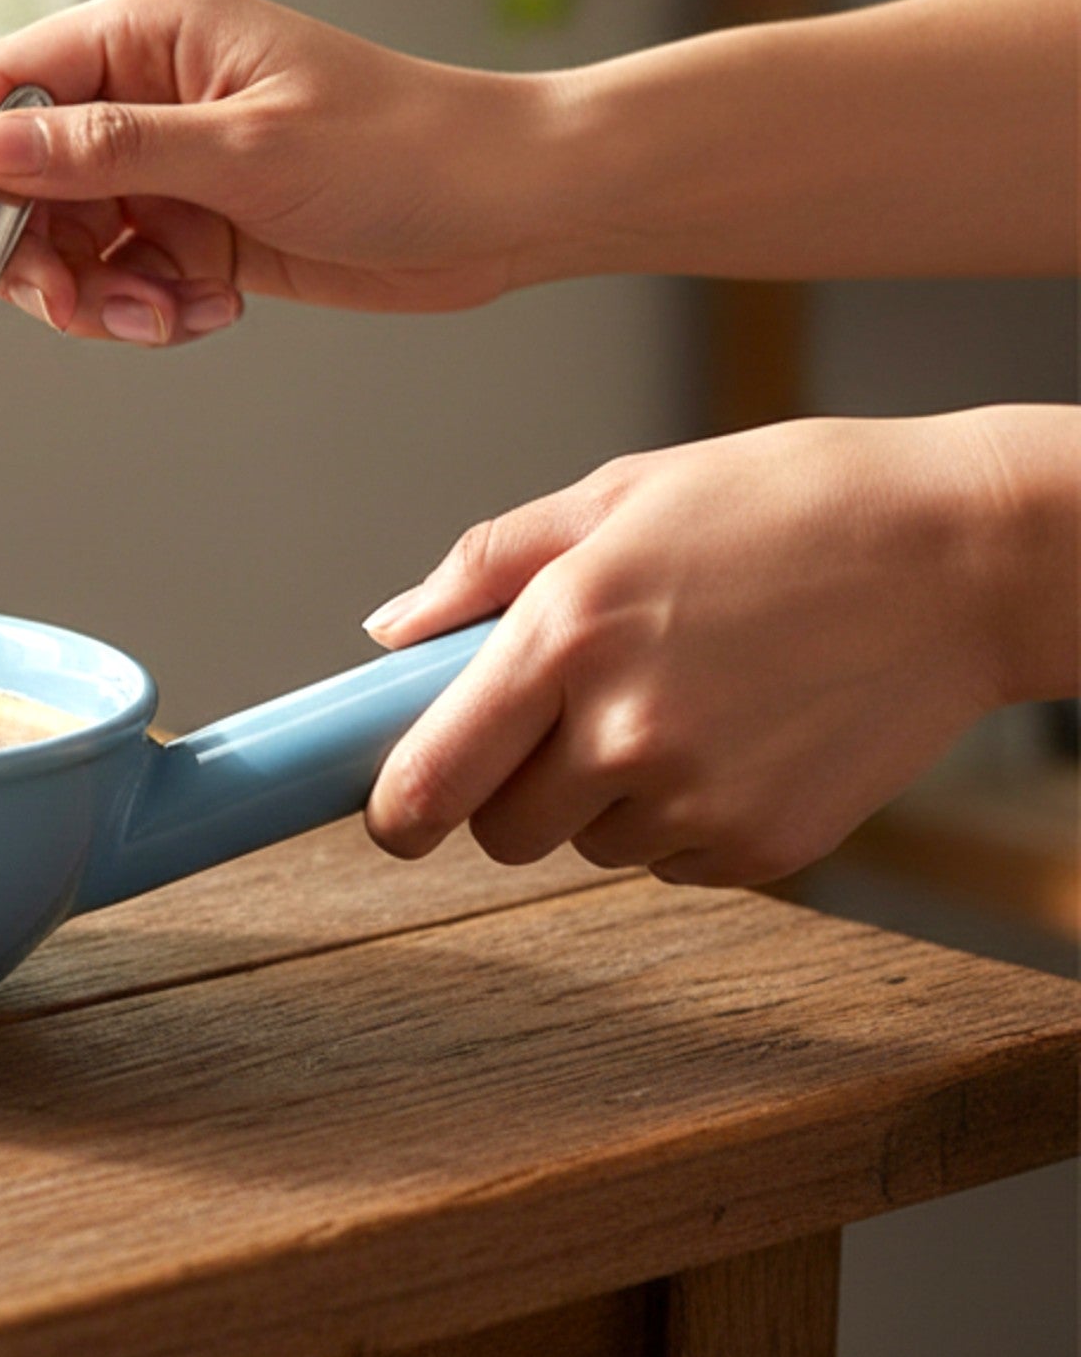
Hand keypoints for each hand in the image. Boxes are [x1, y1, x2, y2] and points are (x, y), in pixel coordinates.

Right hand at [0, 0, 550, 345]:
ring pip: (70, 242)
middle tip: (92, 311)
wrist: (498, 207)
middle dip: (43, 259)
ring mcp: (169, 161)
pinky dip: (150, 308)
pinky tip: (214, 309)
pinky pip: (125, 276)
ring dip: (104, 297)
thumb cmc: (398, 150)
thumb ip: (107, 152)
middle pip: (21, 179)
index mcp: (148, 31)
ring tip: (174, 314)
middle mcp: (144, 90)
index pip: (2, 84)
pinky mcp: (195, 222)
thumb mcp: (244, 152)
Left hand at [360, 411, 1071, 886]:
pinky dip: (681, 819)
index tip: (390, 811)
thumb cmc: (790, 504)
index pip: (429, 781)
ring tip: (680, 699)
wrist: (965, 556)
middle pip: (501, 833)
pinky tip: (735, 734)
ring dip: (603, 799)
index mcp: (565, 637)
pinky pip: (672, 862)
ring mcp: (699, 801)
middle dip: (509, 790)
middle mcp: (623, 734)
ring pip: (588, 847)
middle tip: (564, 716)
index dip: (393, 810)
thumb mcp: (618, 494)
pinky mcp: (765, 846)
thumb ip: (485, 567)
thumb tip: (390, 631)